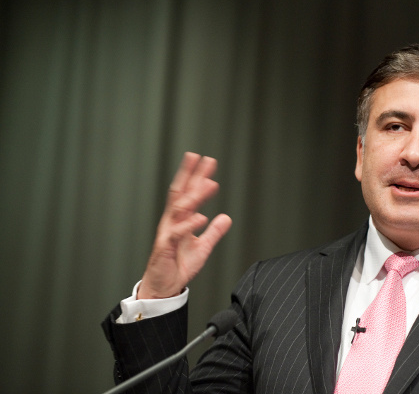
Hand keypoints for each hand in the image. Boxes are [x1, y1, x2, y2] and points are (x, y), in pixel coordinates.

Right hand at [138, 152, 231, 298]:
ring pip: (179, 209)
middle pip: (181, 193)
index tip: (206, 162)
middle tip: (203, 160)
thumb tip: (226, 218)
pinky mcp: (165, 247)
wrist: (164, 287)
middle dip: (191, 176)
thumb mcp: (203, 247)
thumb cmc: (178, 266)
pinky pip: (177, 233)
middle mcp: (172, 222)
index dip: (196, 177)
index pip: (188, 193)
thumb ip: (214, 232)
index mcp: (180, 220)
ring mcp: (168, 233)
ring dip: (194, 196)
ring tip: (207, 183)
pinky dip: (189, 225)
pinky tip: (200, 217)